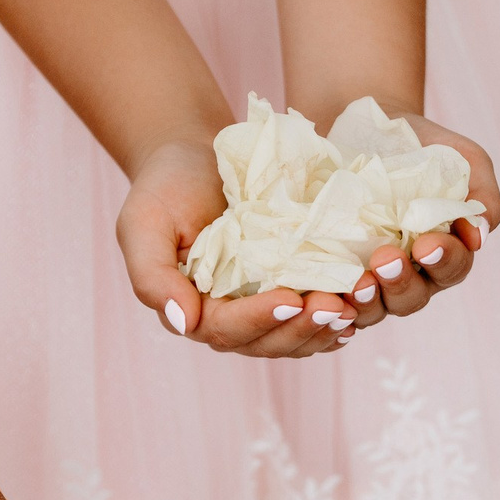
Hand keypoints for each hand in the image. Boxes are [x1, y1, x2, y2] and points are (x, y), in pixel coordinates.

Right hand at [115, 138, 356, 356]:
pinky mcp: (284, 289)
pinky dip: (332, 322)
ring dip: (323, 330)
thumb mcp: (143, 224)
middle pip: (266, 342)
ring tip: (351, 311)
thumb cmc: (165, 187)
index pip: (227, 328)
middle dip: (301, 328)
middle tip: (336, 307)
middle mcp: (225, 318)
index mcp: (191, 310)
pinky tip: (356, 314)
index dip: (260, 319)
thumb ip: (152, 277)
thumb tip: (184, 324)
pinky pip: (307, 317)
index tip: (291, 299)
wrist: (194, 157)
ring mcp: (257, 307)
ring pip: (292, 337)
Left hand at [340, 107, 499, 331]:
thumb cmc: (422, 147)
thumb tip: (479, 235)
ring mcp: (370, 278)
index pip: (451, 268)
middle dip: (402, 283)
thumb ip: (482, 195)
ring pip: (375, 308)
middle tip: (386, 259)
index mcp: (444, 253)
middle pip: (413, 297)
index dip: (444, 260)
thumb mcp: (464, 159)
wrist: (363, 125)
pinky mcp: (333, 273)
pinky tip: (327, 298)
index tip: (428, 242)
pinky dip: (333, 306)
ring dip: (368, 300)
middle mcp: (409, 274)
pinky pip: (335, 302)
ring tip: (358, 282)